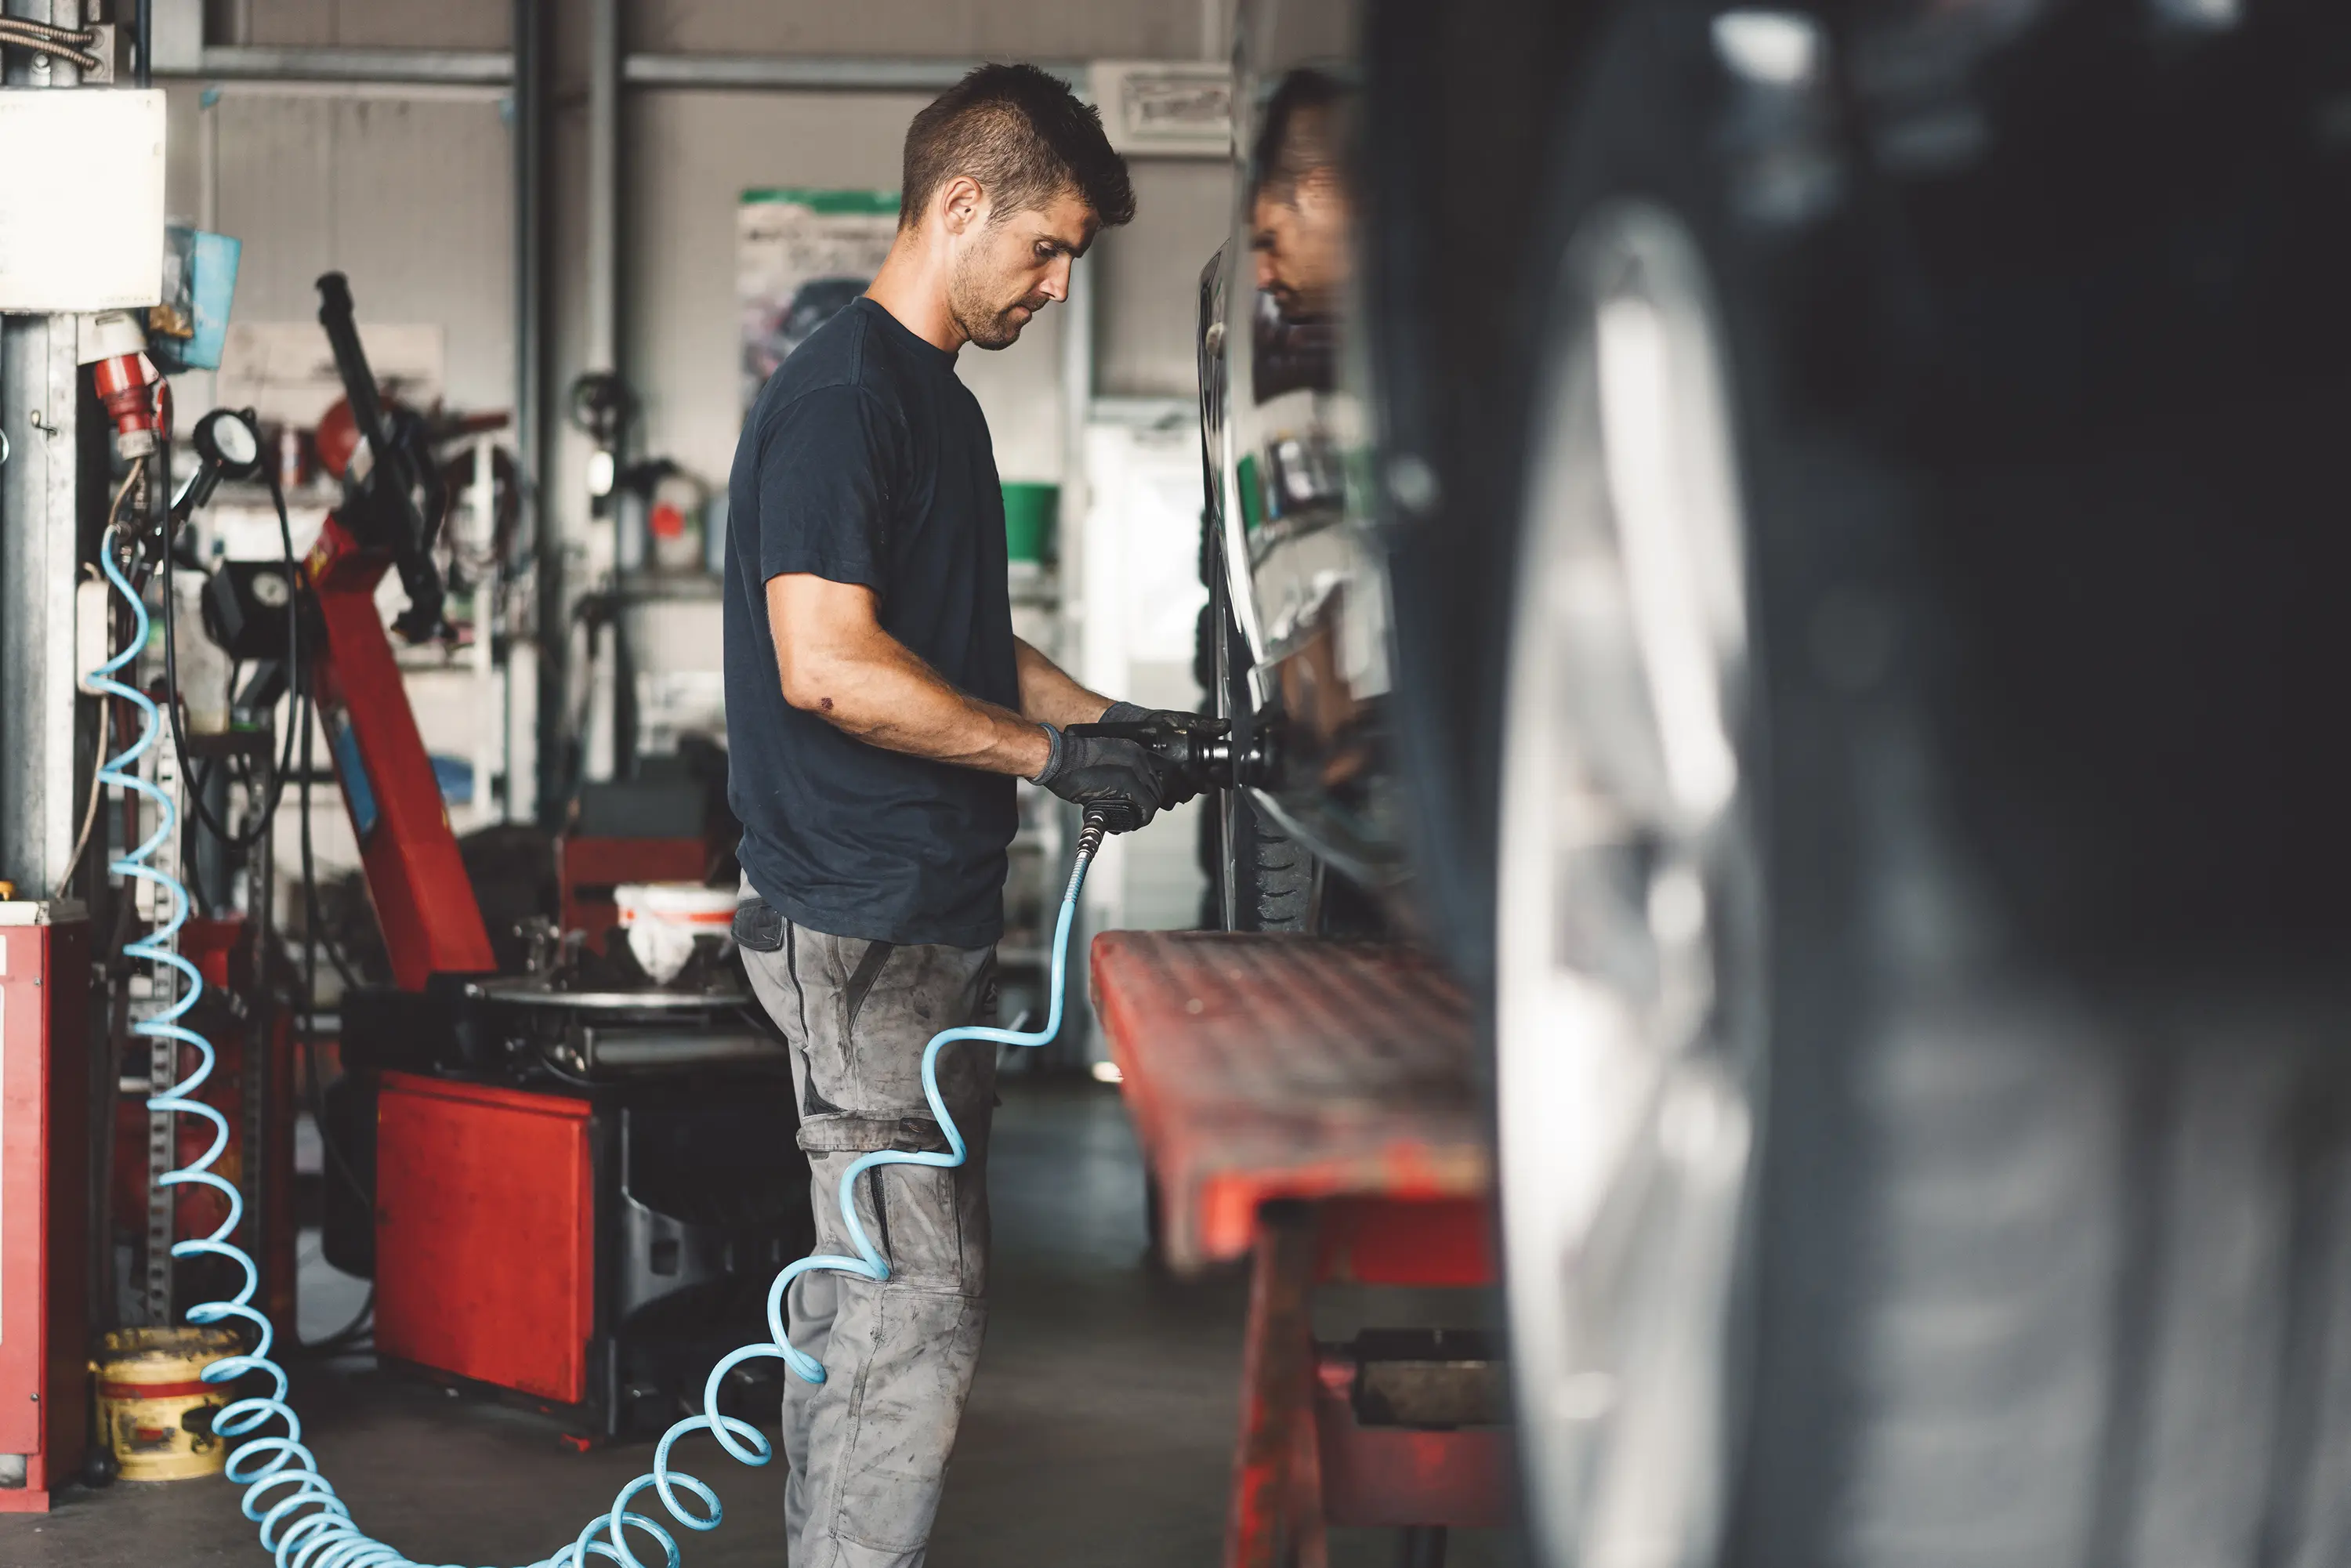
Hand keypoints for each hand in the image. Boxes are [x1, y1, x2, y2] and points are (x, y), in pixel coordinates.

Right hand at [1031, 725, 1168, 831]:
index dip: (1148, 792)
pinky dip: (1143, 817)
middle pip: (1156, 787)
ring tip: (1133, 820)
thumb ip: (1116, 772)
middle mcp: (1138, 758)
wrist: (1060, 759)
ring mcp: (1135, 769)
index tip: (1141, 802)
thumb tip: (1123, 790)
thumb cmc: (1071, 762)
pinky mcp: (1128, 783)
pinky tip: (1134, 822)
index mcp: (1132, 751)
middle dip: (1147, 803)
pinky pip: (1147, 806)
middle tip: (1136, 815)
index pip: (1152, 776)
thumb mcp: (1102, 759)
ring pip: (1154, 798)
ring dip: (1145, 812)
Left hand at [1099, 702, 1218, 805]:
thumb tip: (1225, 725)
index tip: (1213, 769)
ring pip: (1187, 795)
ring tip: (1170, 775)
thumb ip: (1205, 725)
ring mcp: (1180, 784)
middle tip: (1186, 768)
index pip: (1222, 773)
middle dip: (1197, 780)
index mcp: (1205, 758)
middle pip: (1206, 787)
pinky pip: (1169, 801)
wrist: (1138, 729)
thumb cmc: (1166, 724)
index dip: (1222, 774)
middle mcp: (1196, 774)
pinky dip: (1165, 796)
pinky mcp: (1163, 791)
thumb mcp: (1186, 721)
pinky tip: (1160, 786)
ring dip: (1181, 789)